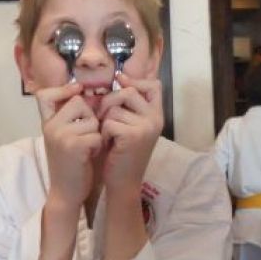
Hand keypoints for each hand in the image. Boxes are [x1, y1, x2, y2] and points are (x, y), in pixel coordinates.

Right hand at [36, 82, 101, 209]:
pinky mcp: (73, 145)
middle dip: (90, 117)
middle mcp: (50, 126)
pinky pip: (97, 134)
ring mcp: (60, 135)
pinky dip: (99, 145)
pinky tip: (90, 156)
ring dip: (96, 134)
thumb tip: (85, 94)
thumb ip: (69, 119)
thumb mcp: (63, 138)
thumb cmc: (70, 165)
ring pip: (92, 120)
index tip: (77, 90)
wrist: (65, 193)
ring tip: (88, 148)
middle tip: (87, 136)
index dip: (62, 89)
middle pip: (79, 102)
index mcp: (46, 123)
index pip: (44, 94)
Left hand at [96, 74, 163, 195]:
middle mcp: (156, 119)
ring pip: (115, 108)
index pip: (153, 85)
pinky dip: (103, 133)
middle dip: (110, 102)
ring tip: (108, 137)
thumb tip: (120, 76)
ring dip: (105, 121)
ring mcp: (146, 127)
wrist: (124, 183)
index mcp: (157, 115)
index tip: (120, 84)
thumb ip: (129, 105)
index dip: (135, 82)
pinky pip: (109, 122)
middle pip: (129, 92)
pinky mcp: (134, 136)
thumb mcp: (131, 126)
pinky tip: (107, 145)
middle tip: (105, 120)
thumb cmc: (122, 154)